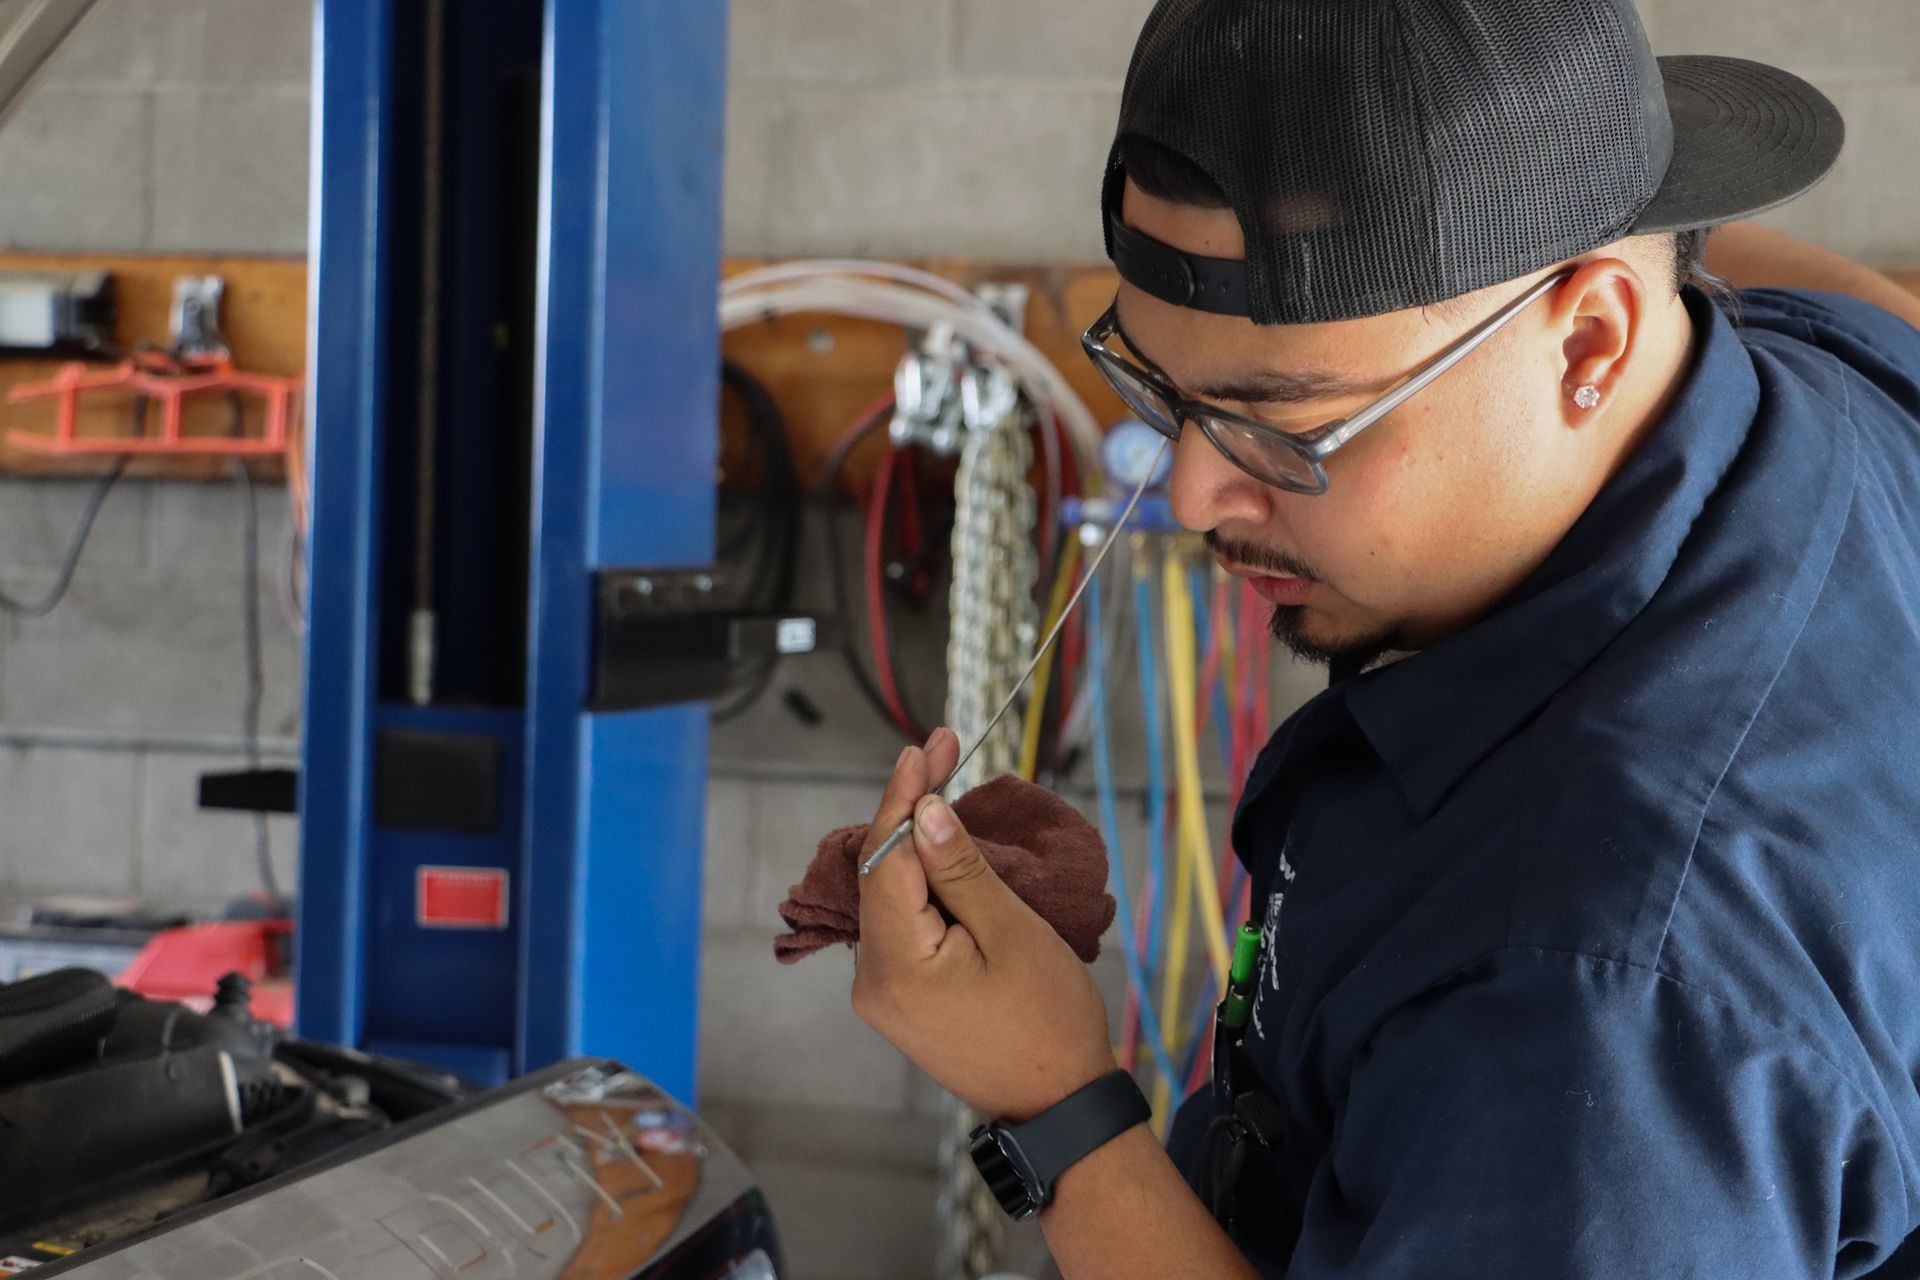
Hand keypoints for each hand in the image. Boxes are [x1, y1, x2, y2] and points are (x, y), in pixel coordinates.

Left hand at [852, 730, 1116, 1123]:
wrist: (1059, 1108)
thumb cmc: (1049, 1022)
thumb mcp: (1012, 933)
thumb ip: (963, 871)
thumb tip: (927, 813)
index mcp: (895, 966)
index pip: (886, 859)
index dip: (904, 797)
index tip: (925, 747)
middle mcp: (872, 981)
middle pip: (881, 873)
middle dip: (910, 810)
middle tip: (941, 750)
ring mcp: (883, 994)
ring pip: (891, 896)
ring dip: (918, 844)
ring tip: (943, 783)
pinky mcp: (901, 999)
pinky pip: (903, 924)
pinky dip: (923, 882)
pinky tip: (943, 848)